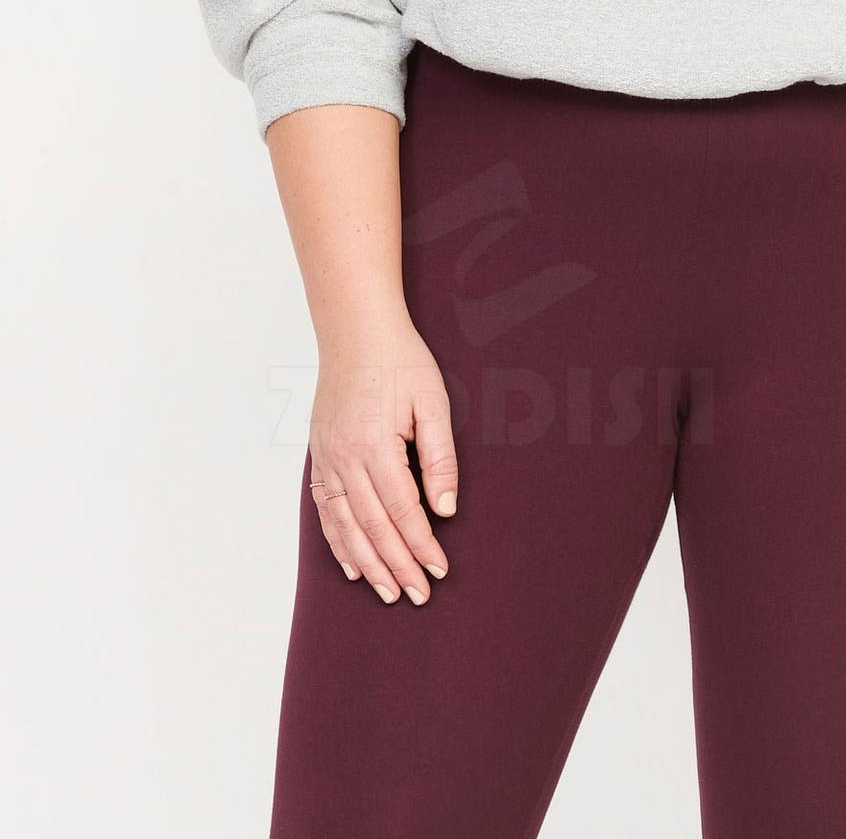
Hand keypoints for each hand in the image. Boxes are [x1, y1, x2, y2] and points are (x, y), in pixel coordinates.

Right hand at [309, 313, 456, 605]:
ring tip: (388, 592)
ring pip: (346, 526)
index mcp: (376, 445)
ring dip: (367, 563)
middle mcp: (345, 458)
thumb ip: (440, 459)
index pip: (403, 511)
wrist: (356, 331)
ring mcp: (327, 458)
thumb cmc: (400, 362)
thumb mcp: (433, 404)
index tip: (440, 569)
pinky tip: (351, 564)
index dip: (422, 544)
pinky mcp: (319, 456)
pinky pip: (325, 509)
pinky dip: (338, 541)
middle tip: (418, 595)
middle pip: (373, 527)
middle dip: (398, 565)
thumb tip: (445, 510)